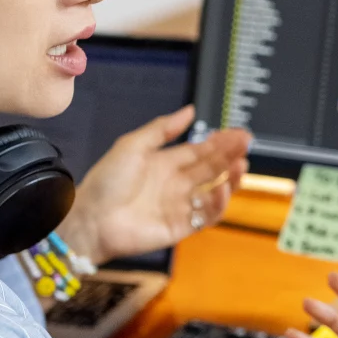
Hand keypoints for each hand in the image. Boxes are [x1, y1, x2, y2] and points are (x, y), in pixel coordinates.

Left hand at [58, 107, 249, 263]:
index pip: (199, 151)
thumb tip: (189, 110)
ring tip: (240, 166)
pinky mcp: (180, 227)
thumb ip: (163, 129)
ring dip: (230, 179)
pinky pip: (205, 216)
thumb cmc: (106, 181)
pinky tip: (222, 189)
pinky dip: (218, 204)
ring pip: (213, 192)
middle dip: (230, 156)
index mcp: (164, 163)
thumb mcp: (133, 145)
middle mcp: (175, 184)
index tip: (238, 133)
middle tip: (246, 144)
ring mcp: (179, 206)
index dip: (219, 142)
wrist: (91, 218)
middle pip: (211, 169)